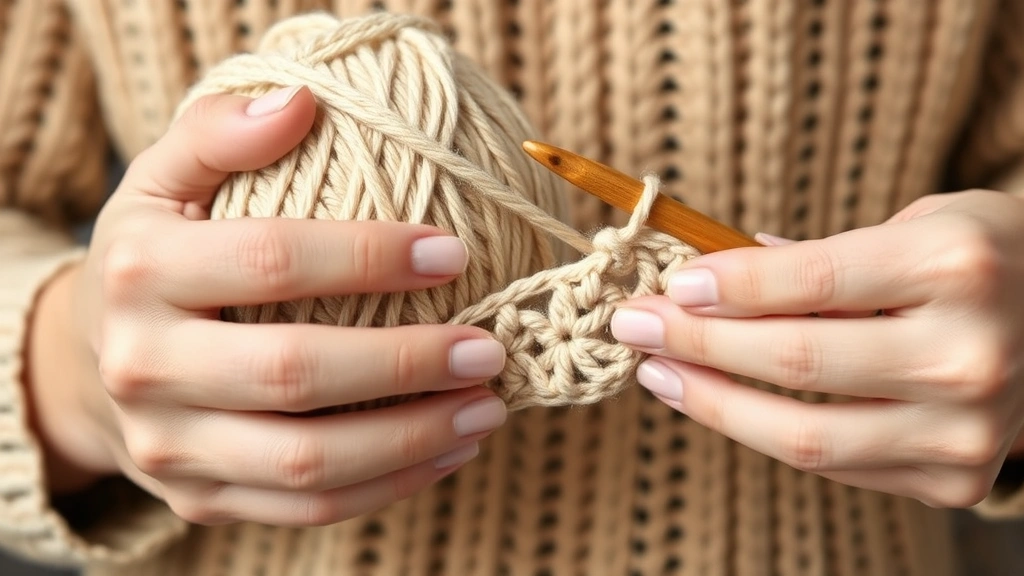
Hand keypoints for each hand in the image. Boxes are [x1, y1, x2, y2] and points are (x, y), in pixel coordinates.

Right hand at [30, 86, 508, 525]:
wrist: (88, 362)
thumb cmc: (154, 256)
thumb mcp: (162, 179)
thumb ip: (221, 132)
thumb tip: (303, 103)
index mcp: (141, 271)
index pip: (271, 260)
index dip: (369, 256)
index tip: (455, 252)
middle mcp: (145, 366)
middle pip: (294, 374)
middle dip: (407, 365)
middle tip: (488, 351)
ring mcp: (170, 446)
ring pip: (306, 464)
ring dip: (412, 442)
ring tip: (486, 412)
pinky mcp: (197, 499)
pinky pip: (304, 511)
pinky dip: (387, 489)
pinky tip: (447, 453)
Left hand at [610, 190, 1023, 507]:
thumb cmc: (977, 256)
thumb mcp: (913, 225)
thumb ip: (818, 259)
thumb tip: (707, 282)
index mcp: (957, 267)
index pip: (812, 281)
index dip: (727, 286)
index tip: (669, 286)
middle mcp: (970, 355)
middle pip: (797, 363)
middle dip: (697, 343)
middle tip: (633, 326)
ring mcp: (968, 432)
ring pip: (806, 438)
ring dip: (713, 404)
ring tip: (659, 373)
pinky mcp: (955, 480)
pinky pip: (834, 466)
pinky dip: (768, 433)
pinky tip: (723, 401)